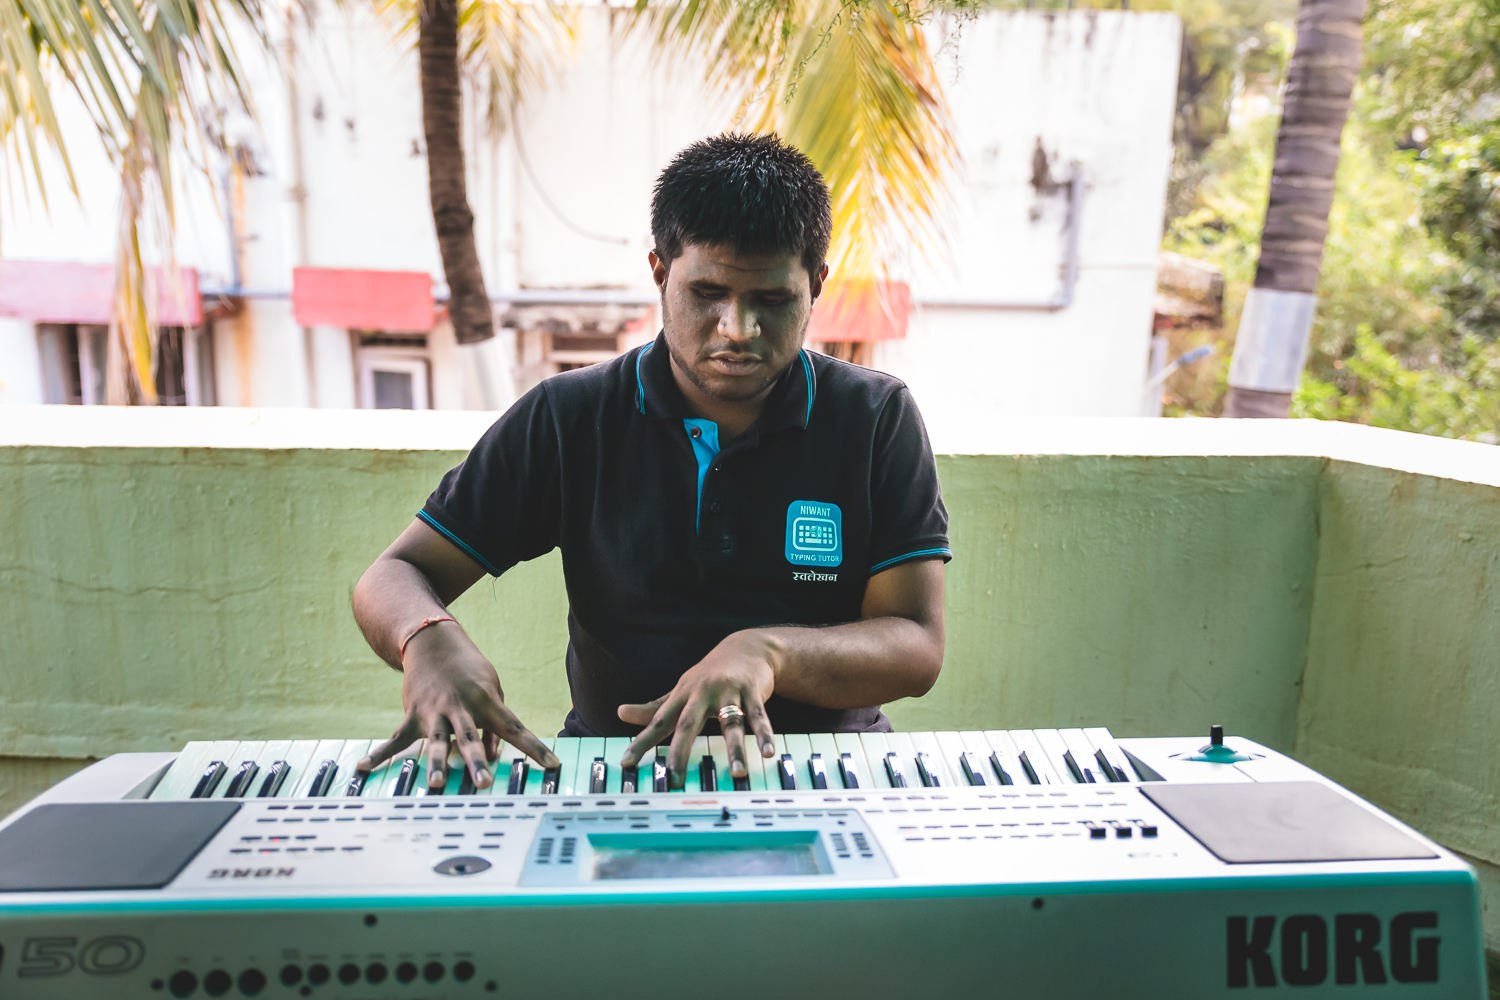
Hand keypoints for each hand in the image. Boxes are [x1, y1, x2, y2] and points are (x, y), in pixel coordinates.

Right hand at [359, 622, 557, 790]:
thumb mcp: (492, 690)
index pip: (516, 728)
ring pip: (435, 741)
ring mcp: (434, 712)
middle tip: (483, 782)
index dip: (535, 748)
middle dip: (477, 761)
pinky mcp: (412, 714)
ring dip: (435, 763)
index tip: (552, 765)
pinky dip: (380, 754)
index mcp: (487, 701)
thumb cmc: (470, 671)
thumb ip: (494, 725)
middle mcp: (461, 708)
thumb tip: (493, 756)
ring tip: (434, 784)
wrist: (433, 641)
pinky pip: (396, 738)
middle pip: (470, 737)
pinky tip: (364, 767)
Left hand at [617, 631, 778, 784]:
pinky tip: (768, 752)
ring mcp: (728, 691)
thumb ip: (654, 707)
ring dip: (735, 749)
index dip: (641, 742)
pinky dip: (764, 734)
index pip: (657, 721)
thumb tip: (620, 713)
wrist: (746, 647)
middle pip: (689, 724)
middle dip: (681, 751)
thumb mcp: (681, 689)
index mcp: (683, 696)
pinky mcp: (752, 690)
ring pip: (731, 722)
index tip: (626, 763)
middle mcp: (702, 693)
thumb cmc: (709, 675)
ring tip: (737, 772)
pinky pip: (759, 716)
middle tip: (674, 777)